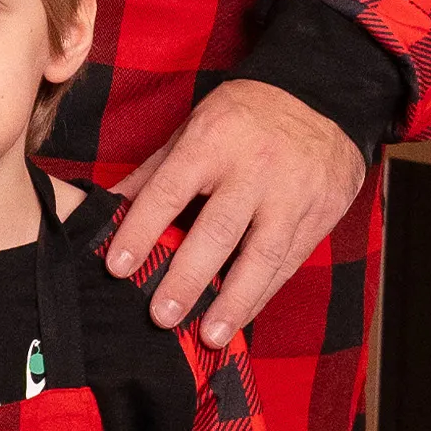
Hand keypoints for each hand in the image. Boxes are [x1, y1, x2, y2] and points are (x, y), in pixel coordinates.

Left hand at [105, 80, 364, 348]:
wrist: (324, 94)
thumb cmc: (246, 115)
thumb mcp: (195, 127)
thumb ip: (154, 172)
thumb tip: (107, 205)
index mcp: (213, 142)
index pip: (169, 191)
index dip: (142, 230)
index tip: (118, 266)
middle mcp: (253, 169)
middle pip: (218, 230)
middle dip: (187, 277)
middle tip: (161, 316)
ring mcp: (291, 194)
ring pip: (262, 255)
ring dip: (234, 301)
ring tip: (210, 336)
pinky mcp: (319, 213)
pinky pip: (289, 261)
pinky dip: (264, 293)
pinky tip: (241, 317)